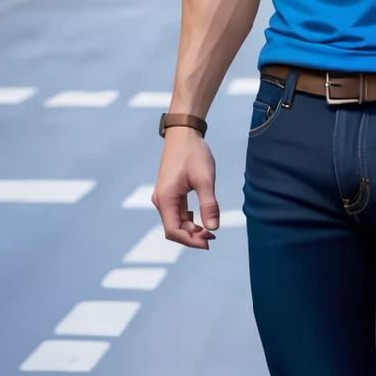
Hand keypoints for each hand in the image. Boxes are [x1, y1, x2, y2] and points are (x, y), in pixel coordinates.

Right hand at [153, 128, 219, 247]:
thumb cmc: (193, 153)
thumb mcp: (204, 180)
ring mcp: (165, 196)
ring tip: (209, 229)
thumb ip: (208, 205)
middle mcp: (161, 200)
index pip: (173, 231)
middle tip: (212, 236)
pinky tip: (203, 219)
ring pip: (176, 221)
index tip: (209, 242)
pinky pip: (178, 212)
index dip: (190, 240)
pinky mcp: (170, 192)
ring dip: (191, 228)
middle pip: (173, 229)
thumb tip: (213, 228)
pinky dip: (189, 219)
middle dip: (192, 236)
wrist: (183, 133)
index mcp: (166, 199)